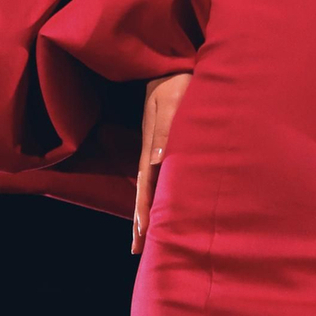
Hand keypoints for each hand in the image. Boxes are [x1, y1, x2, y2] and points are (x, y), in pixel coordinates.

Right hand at [133, 72, 190, 256]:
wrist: (174, 65)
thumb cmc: (178, 81)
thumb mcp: (172, 101)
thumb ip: (167, 130)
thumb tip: (158, 162)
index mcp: (152, 147)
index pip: (146, 187)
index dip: (144, 212)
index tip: (142, 235)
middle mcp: (153, 153)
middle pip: (144, 194)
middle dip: (141, 222)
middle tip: (137, 251)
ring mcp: (159, 150)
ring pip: (152, 188)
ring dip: (149, 213)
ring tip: (146, 239)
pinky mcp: (168, 145)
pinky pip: (162, 178)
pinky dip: (161, 197)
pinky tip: (166, 207)